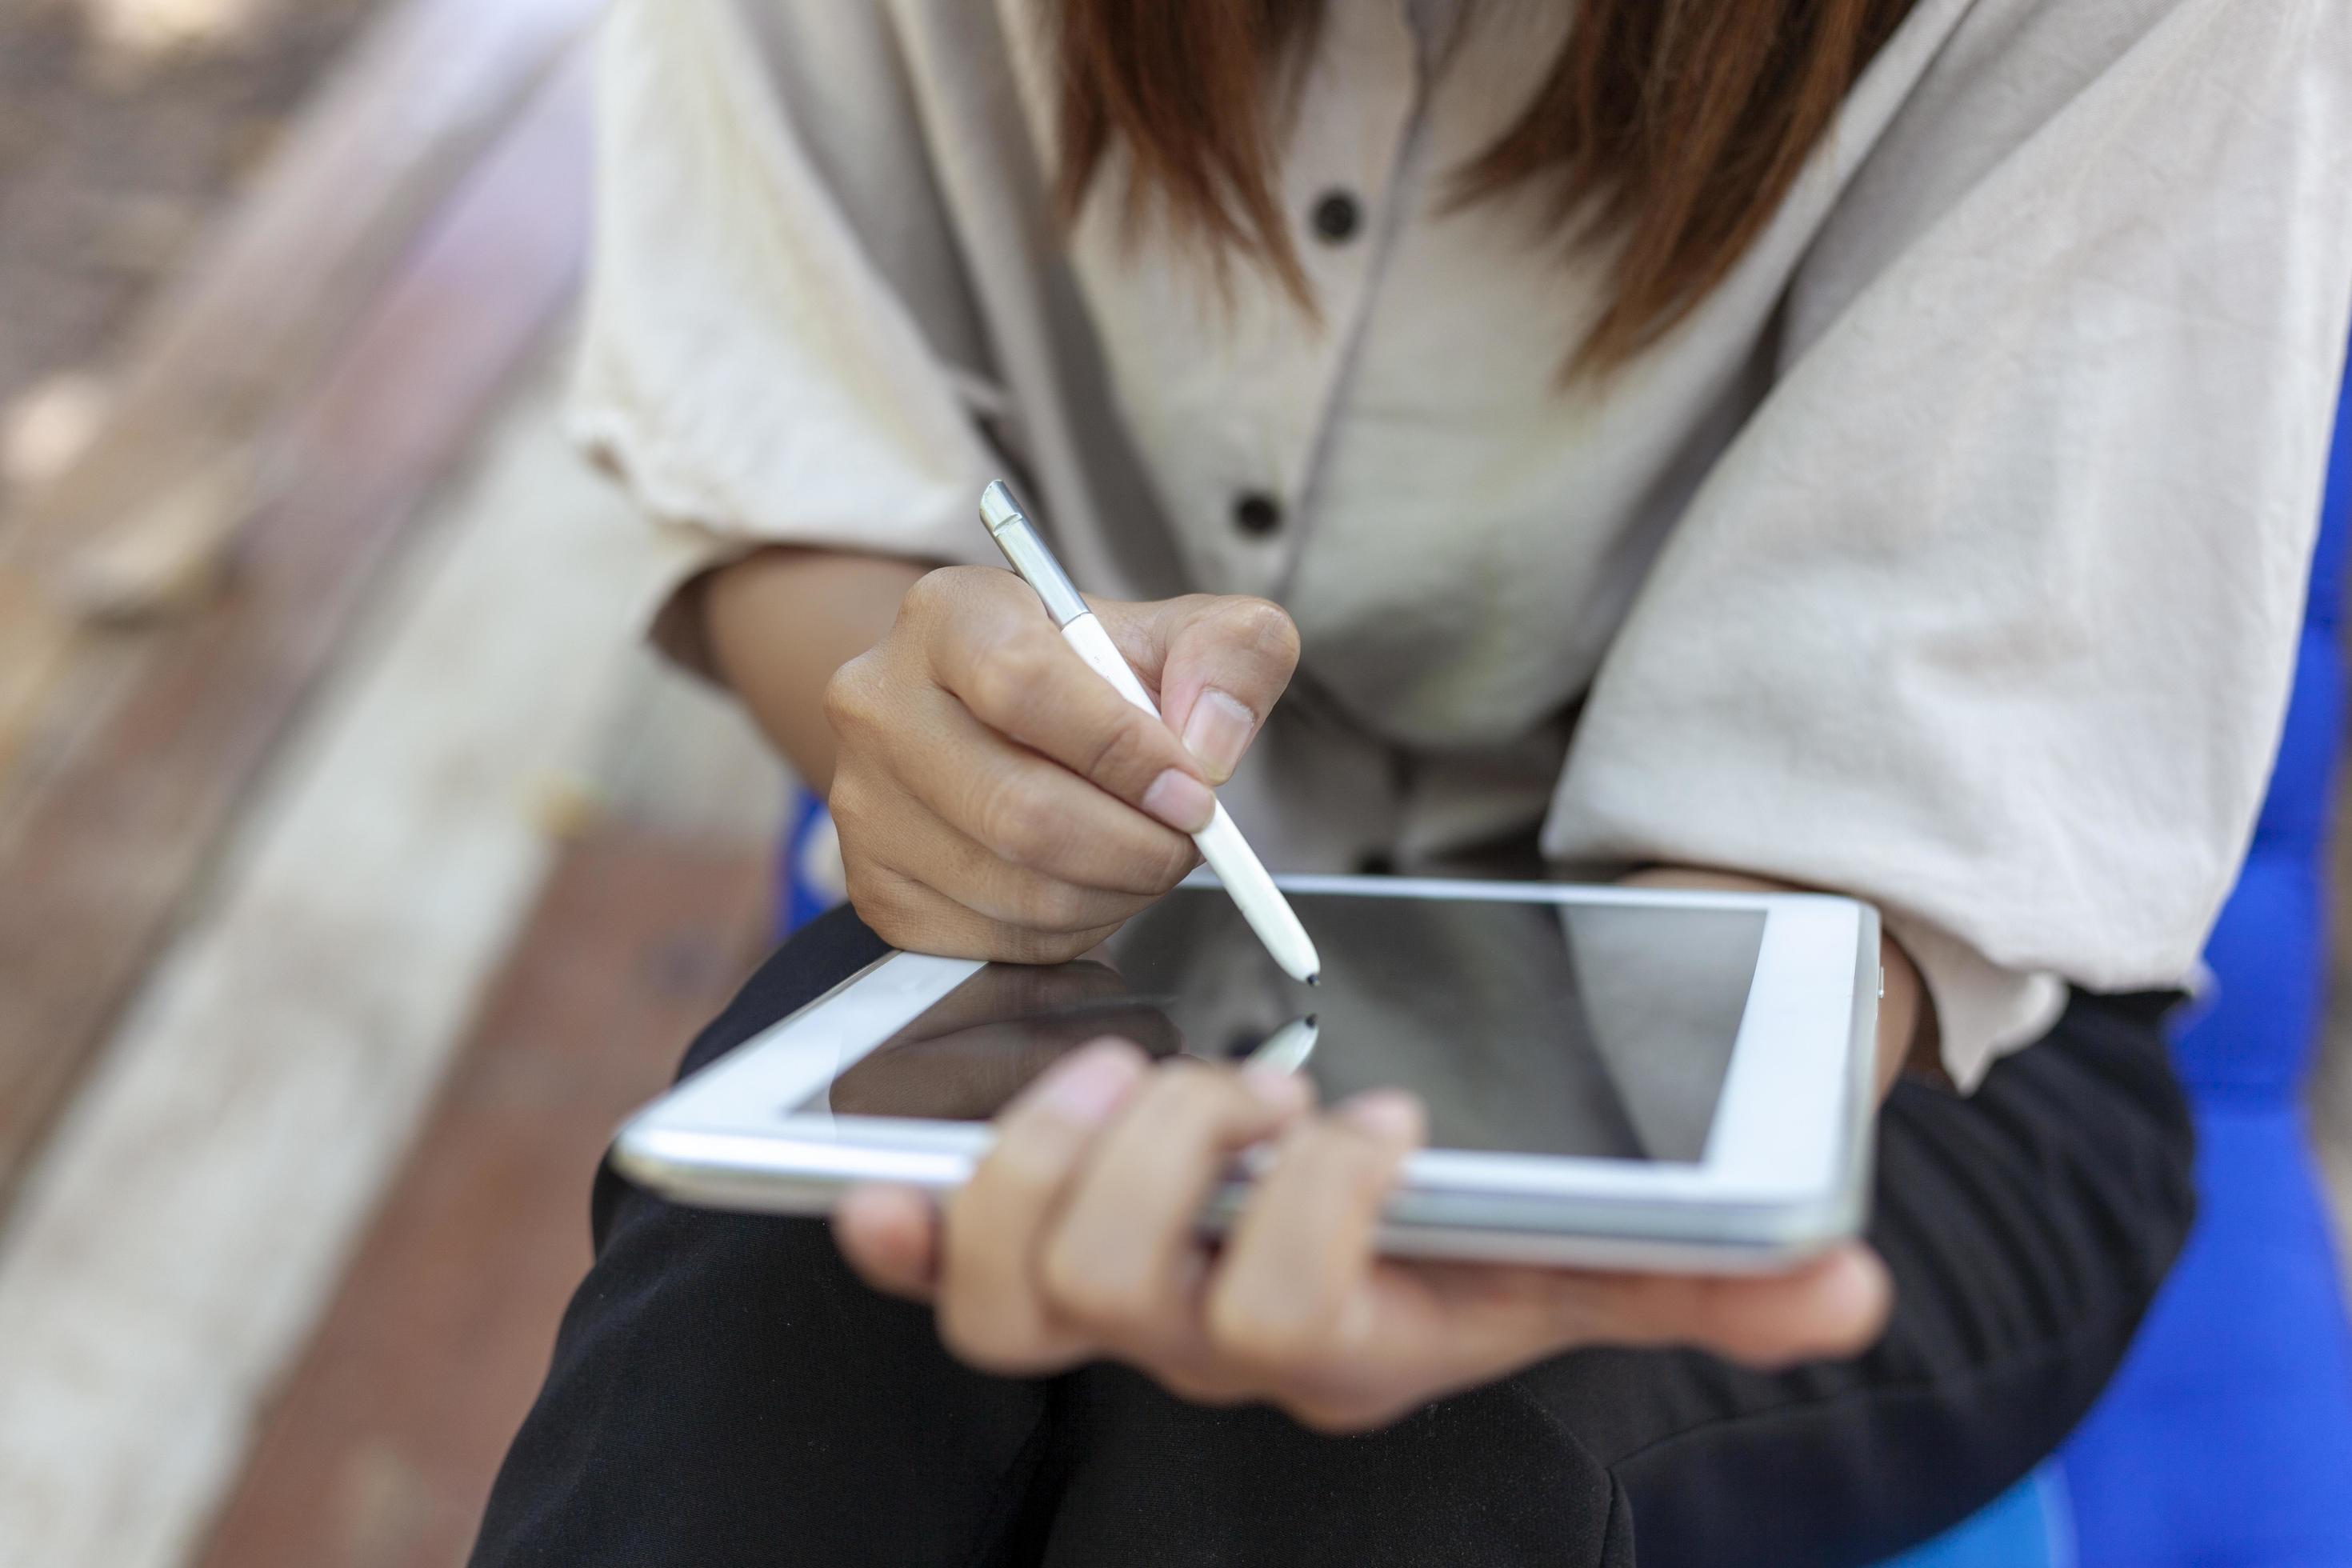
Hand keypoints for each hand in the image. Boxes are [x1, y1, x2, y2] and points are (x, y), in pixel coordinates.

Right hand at [822, 567, 1300, 963]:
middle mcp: (881, 705)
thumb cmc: (1086, 675)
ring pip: (1019, 890)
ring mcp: (865, 805)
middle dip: (1137, 846)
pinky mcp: (879, 890)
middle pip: (1021, 811)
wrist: (988, 716)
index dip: (1125, 753)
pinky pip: (999, 942)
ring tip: (1143, 854)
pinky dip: (1074, 929)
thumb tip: (1210, 742)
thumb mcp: (1177, 633)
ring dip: (1116, 892)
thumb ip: (1230, 654)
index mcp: (949, 616)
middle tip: (1187, 840)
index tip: (1193, 789)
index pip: (1025, 688)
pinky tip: (1091, 885)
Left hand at [836, 1042, 1892, 1433]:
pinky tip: (875, 1184)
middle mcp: (1214, 1350)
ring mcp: (1119, 1309)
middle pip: (1130, 1299)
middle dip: (1169, 1167)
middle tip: (1240, 1073)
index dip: (1316, 1218)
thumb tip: (1843, 1286)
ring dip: (1043, 1163)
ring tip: (1120, 1064)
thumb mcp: (1590, 1247)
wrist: (1378, 1233)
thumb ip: (1704, 1270)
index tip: (1382, 1113)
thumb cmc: (1476, 1234)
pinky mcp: (1041, 1255)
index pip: (1298, 1329)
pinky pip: (942, 1270)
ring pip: (1019, 1294)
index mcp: (1349, 1345)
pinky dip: (903, 1227)